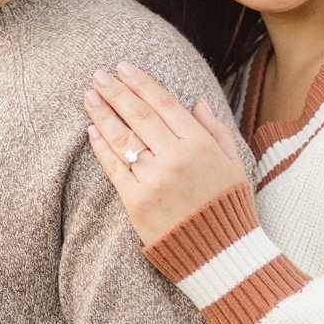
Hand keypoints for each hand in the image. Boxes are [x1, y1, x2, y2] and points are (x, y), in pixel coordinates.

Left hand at [84, 61, 249, 244]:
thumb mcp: (234, 164)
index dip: (141, 83)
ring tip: (89, 96)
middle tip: (98, 74)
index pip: (164, 103)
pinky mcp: (136, 203)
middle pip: (138, 116)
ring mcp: (154, 180)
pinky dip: (101, 148)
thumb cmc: (230, 208)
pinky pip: (114, 169)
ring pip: (122, 139)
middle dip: (116, 92)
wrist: (221, 256)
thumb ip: (215, 130)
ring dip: (102, 114)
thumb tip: (196, 103)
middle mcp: (175, 158)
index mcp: (200, 145)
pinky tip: (91, 131)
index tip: (123, 67)